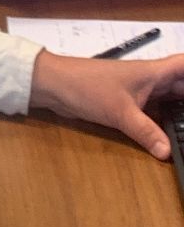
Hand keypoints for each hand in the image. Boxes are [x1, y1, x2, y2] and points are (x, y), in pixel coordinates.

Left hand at [29, 48, 183, 159]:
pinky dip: (166, 121)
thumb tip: (167, 153)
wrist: (55, 85)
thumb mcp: (120, 112)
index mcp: (154, 73)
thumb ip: (145, 132)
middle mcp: (151, 80)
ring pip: (171, 100)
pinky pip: (156, 111)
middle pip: (183, 86)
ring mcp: (140, 92)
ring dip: (182, 111)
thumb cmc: (87, 87)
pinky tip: (173, 135)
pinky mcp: (129, 103)